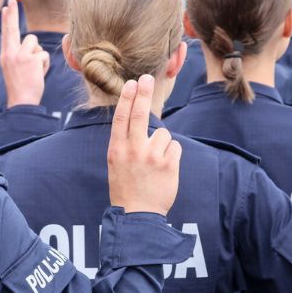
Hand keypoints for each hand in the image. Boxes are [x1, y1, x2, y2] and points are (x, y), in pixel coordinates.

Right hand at [0, 1, 49, 106]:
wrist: (21, 101)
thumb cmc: (21, 86)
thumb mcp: (14, 68)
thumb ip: (19, 54)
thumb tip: (32, 44)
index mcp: (5, 55)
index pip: (6, 33)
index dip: (7, 19)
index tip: (6, 7)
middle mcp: (10, 53)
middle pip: (12, 29)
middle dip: (12, 14)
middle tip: (11, 1)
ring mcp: (20, 56)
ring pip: (34, 42)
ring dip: (38, 54)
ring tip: (34, 69)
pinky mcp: (31, 60)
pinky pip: (43, 55)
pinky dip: (44, 65)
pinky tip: (38, 74)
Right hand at [107, 75, 181, 214]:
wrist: (138, 215)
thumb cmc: (126, 187)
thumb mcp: (117, 164)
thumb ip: (126, 144)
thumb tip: (140, 123)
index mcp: (117, 149)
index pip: (121, 117)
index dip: (127, 98)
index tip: (131, 83)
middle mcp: (133, 150)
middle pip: (140, 114)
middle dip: (144, 93)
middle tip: (147, 78)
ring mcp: (151, 156)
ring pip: (163, 134)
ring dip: (162, 144)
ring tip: (155, 163)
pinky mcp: (168, 164)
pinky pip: (175, 147)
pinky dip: (172, 155)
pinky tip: (164, 168)